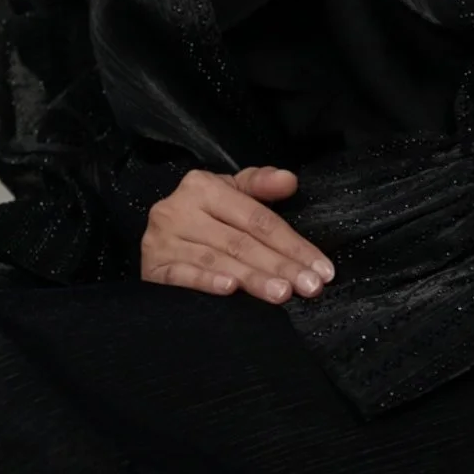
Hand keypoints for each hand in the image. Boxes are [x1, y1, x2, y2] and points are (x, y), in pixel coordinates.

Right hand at [139, 164, 334, 303]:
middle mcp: (179, 208)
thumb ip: (260, 185)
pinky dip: (207, 282)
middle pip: (241, 241)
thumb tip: (290, 180)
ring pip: (218, 259)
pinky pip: (183, 275)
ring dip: (253, 279)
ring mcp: (162, 239)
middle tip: (310, 287)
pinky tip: (230, 290)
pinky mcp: (151, 267)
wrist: (156, 243)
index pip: (258, 218)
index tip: (321, 268)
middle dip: (280, 265)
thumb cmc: (202, 219)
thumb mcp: (229, 195)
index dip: (292, 244)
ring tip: (282, 293)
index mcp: (203, 186)